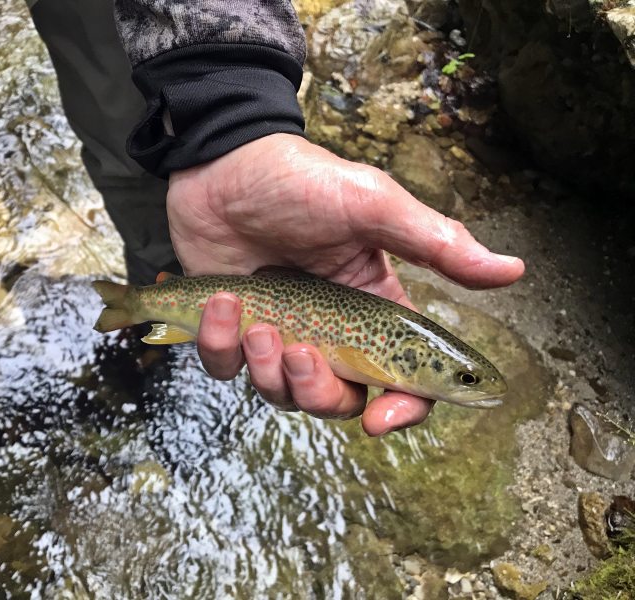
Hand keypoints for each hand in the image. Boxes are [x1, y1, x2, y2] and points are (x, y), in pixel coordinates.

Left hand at [167, 134, 523, 435]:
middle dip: (317, 390)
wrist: (222, 163)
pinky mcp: (231, 329)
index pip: (400, 378)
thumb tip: (511, 270)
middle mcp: (328, 330)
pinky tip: (222, 303)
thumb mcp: (372, 206)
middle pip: (336, 400)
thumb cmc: (300, 179)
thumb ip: (435, 244)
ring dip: (266, 369)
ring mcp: (278, 332)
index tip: (380, 418)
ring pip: (279, 393)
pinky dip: (220, 346)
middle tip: (300, 351)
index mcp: (372, 308)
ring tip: (257, 322)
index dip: (400, 409)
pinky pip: (226, 367)